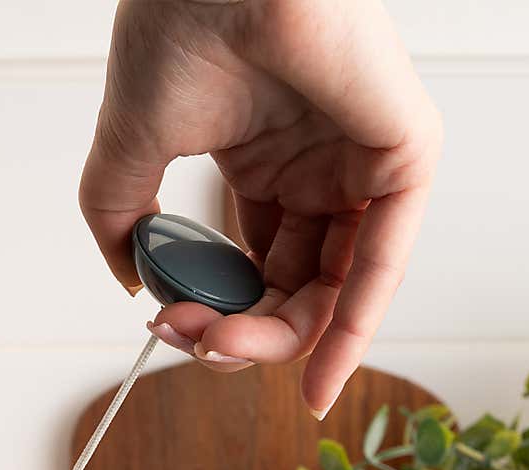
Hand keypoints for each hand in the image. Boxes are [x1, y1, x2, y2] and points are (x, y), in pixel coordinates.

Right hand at [81, 0, 441, 417]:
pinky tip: (315, 375)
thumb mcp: (133, 146)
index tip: (170, 329)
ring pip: (333, 290)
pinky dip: (350, 328)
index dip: (217, 312)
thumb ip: (124, 219)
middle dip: (240, 334)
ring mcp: (362, 164)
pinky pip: (381, 264)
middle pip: (291, 289)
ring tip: (221, 347)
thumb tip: (133, 281)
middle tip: (194, 342)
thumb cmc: (180, 21)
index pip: (255, 266)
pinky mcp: (404, 155)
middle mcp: (317, 167)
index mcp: (265, 159)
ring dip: (275, 339)